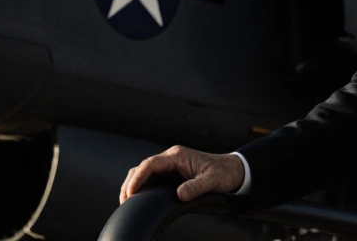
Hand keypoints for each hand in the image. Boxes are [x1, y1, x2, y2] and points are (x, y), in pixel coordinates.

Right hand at [120, 145, 244, 203]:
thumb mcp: (212, 181)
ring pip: (144, 172)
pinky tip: (138, 198)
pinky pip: (152, 178)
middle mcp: (171, 158)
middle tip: (124, 200)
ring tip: (126, 201)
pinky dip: (142, 187)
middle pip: (142, 168)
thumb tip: (179, 195)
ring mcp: (170, 165)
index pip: (150, 164)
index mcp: (177, 155)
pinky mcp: (171, 173)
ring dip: (134, 184)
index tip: (130, 192)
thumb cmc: (223, 173)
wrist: (233, 170)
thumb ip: (196, 187)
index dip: (137, 178)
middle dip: (130, 183)